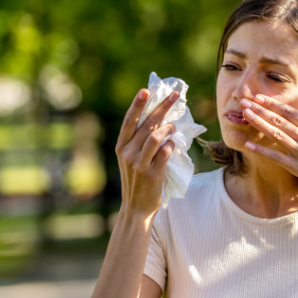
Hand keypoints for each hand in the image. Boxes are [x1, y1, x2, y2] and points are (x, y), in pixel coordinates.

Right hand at [115, 89, 178, 214]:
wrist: (136, 207)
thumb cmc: (137, 180)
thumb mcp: (131, 159)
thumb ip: (140, 142)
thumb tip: (159, 120)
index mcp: (121, 146)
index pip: (129, 121)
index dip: (137, 104)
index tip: (146, 90)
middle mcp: (127, 153)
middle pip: (147, 124)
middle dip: (162, 107)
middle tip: (176, 96)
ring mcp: (139, 164)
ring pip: (155, 137)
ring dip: (168, 128)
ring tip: (174, 126)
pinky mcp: (152, 174)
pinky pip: (164, 153)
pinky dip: (171, 145)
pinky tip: (173, 144)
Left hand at [240, 91, 297, 199]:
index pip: (292, 113)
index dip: (275, 104)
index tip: (260, 97)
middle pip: (280, 121)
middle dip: (261, 110)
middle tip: (245, 102)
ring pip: (276, 135)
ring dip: (259, 124)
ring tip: (245, 115)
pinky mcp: (297, 167)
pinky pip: (276, 157)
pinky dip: (262, 151)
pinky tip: (248, 144)